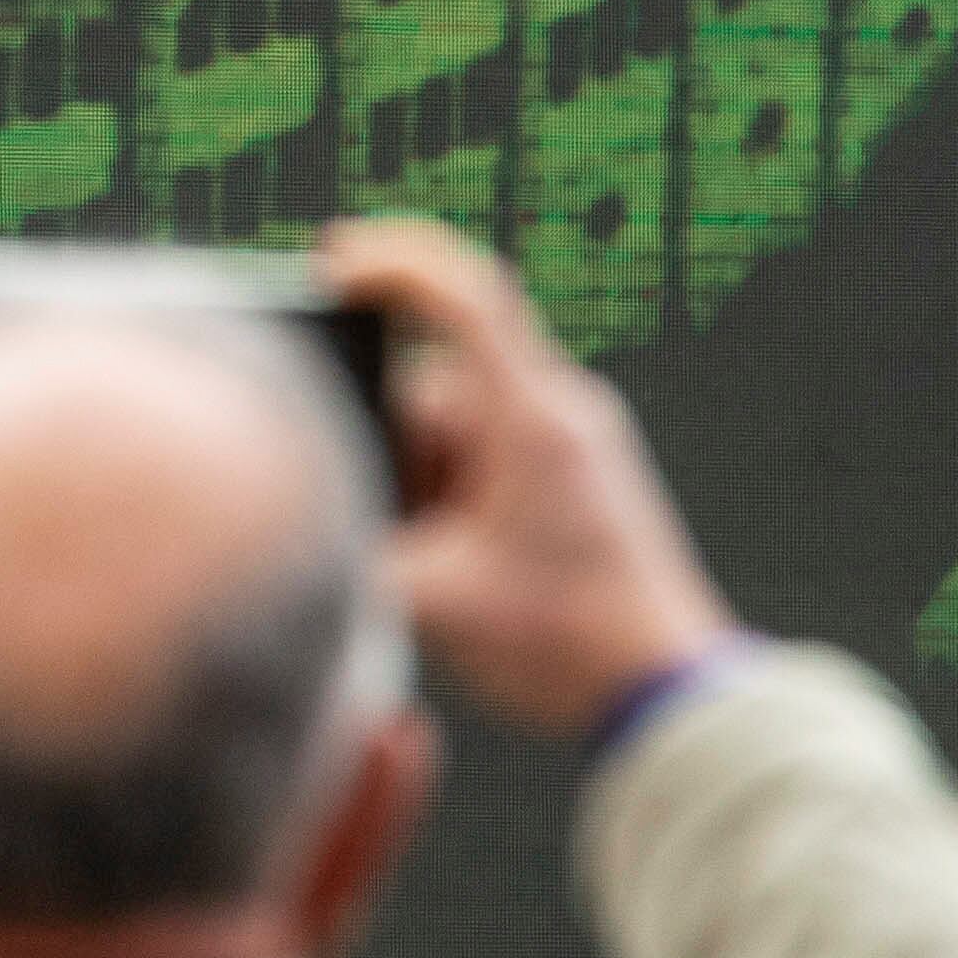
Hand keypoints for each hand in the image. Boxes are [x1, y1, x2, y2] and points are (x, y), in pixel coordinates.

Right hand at [318, 218, 734, 737]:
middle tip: (391, 521)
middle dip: (388, 440)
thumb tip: (289, 523)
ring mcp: (568, 442)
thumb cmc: (570, 645)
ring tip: (433, 559)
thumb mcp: (436, 601)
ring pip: (453, 421)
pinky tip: (451, 560)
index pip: (464, 292)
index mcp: (532, 419)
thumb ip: (351, 552)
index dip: (391, 261)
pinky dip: (448, 491)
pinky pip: (483, 452)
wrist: (669, 696)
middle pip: (434, 379)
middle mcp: (557, 412)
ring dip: (419, 476)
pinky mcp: (571, 474)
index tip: (329, 266)